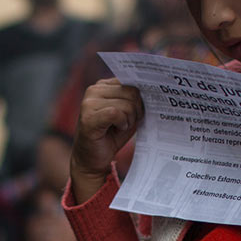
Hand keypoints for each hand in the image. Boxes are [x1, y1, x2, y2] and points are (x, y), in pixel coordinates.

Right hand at [70, 79, 142, 202]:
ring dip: (129, 119)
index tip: (137, 112)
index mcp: (102, 86)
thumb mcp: (127, 114)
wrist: (93, 159)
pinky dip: (122, 123)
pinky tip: (118, 129)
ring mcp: (89, 103)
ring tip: (120, 127)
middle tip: (128, 123)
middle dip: (136, 110)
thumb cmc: (111, 136)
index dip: (139, 98)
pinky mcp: (89, 118)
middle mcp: (93, 90)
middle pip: (131, 92)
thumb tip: (151, 90)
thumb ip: (134, 100)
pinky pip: (116, 113)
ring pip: (126, 104)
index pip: (131, 81)